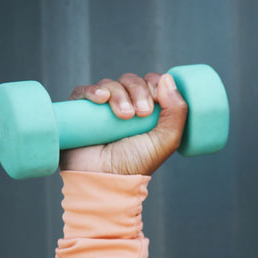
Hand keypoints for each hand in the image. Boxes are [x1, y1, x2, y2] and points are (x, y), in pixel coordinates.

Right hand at [58, 72, 188, 175]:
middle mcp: (125, 107)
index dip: (154, 84)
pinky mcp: (81, 111)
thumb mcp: (166, 140)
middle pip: (132, 80)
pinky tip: (101, 99)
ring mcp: (102, 108)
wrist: (105, 179)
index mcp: (147, 112)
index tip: (156, 100)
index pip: (151, 83)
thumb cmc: (136, 164)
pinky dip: (94, 91)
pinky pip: (85, 90)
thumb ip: (176, 112)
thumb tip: (168, 79)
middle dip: (138, 91)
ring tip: (123, 116)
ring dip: (119, 94)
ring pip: (110, 83)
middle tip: (141, 113)